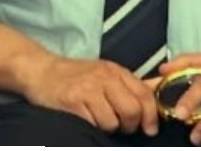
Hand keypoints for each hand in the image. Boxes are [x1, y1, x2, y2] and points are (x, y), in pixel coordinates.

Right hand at [16, 54, 160, 135]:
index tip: (150, 129)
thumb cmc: (76, 75)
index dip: (151, 116)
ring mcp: (88, 90)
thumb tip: (158, 92)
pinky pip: (92, 125)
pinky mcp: (72, 102)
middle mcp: (104, 78)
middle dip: (130, 125)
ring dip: (108, 128)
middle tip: (122, 127)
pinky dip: (91, 127)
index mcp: (116, 72)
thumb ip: (129, 85)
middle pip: (132, 111)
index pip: (145, 95)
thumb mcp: (105, 73)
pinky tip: (85, 120)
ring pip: (112, 122)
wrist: (42, 71)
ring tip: (98, 120)